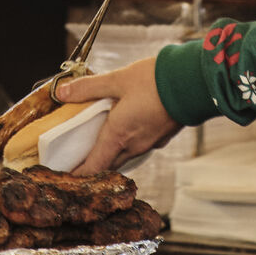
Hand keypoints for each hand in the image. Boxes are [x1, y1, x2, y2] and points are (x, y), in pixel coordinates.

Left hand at [57, 58, 179, 172]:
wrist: (193, 82)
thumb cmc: (156, 81)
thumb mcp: (117, 79)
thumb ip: (88, 88)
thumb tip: (62, 93)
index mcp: (118, 135)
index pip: (92, 167)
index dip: (77, 174)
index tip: (64, 175)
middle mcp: (133, 146)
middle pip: (107, 165)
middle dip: (92, 165)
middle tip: (77, 159)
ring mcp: (149, 144)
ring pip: (123, 157)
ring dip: (110, 155)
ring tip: (98, 144)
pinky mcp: (161, 138)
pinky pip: (138, 148)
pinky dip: (126, 145)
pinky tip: (125, 130)